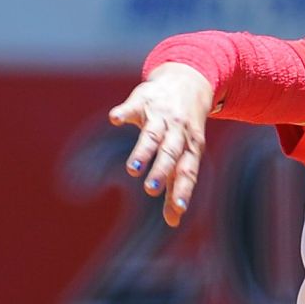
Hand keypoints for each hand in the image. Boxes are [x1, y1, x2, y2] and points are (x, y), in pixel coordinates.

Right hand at [107, 63, 215, 227]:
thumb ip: (178, 186)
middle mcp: (177, 132)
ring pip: (152, 135)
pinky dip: (124, 113)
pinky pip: (132, 107)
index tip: (179, 209)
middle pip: (170, 153)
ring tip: (132, 169)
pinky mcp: (143, 100)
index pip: (187, 170)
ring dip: (143, 151)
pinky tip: (115, 120)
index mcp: (189, 147)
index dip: (183, 189)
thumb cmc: (183, 129)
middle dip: (161, 171)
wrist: (187, 81)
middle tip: (150, 189)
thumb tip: (174, 222)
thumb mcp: (186, 154)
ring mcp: (159, 115)